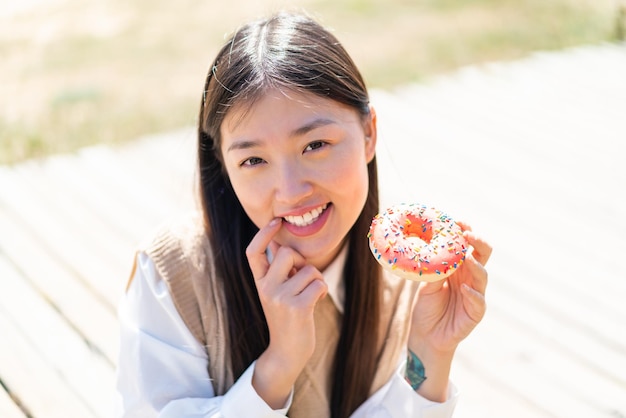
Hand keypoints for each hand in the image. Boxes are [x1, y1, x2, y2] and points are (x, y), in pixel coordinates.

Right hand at [246, 218, 327, 407]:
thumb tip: (279, 241)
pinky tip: (315, 302)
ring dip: (316, 279)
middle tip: (303, 279)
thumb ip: (278, 270)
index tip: (276, 221)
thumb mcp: (275, 292)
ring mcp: (280, 298)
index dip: (263, 234)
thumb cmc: (286, 317)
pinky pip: (319, 283)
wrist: (286, 352)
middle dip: (301, 261)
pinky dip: (322, 290)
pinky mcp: (298, 307)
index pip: (253, 252)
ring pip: (308, 269)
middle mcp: (266, 288)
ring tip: (309, 295)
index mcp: (259, 282)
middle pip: (286, 253)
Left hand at [408, 222, 491, 399]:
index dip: (467, 231)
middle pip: (483, 255)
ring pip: (483, 276)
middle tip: (468, 234)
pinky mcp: (475, 313)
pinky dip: (472, 294)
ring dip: (475, 265)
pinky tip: (464, 288)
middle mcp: (470, 278)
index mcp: (459, 268)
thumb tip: (429, 248)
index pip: (469, 245)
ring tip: (466, 257)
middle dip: (479, 242)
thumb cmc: (426, 307)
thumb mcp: (426, 284)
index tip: (458, 221)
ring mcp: (475, 295)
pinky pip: (479, 302)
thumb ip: (433, 268)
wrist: (425, 336)